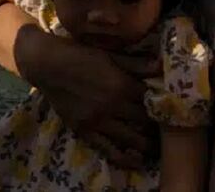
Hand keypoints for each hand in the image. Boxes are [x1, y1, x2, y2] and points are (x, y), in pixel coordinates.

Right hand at [0, 9, 159, 166]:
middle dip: (157, 125)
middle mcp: (113, 104)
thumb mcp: (108, 54)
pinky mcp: (84, 130)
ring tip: (155, 146)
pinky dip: (124, 158)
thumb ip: (135, 63)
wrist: (45, 64)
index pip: (152, 100)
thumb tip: (161, 65)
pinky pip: (108, 149)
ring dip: (147, 144)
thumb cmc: (78, 54)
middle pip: (146, 121)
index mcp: (122, 84)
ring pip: (132, 139)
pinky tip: (135, 160)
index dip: (163, 104)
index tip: (168, 108)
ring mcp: (98, 120)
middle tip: (165, 128)